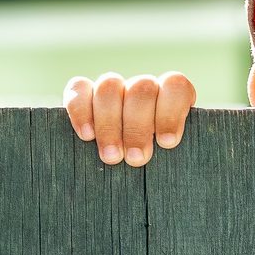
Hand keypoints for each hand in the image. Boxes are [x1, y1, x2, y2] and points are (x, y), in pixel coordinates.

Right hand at [63, 71, 196, 166]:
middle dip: (137, 127)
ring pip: (109, 87)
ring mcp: (114, 87)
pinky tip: (87, 136)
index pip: (174, 86)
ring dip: (109, 124)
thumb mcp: (176, 156)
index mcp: (171, 95)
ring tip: (113, 157)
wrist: (126, 168)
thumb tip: (171, 150)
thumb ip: (174, 147)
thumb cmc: (161, 164)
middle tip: (136, 159)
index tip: (167, 143)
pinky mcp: (84, 93)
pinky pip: (78, 89)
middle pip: (140, 89)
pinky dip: (81, 111)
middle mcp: (142, 87)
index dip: (170, 112)